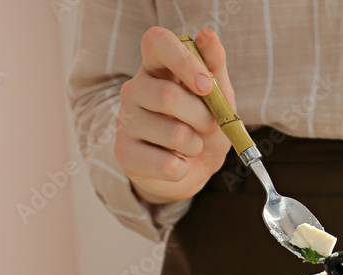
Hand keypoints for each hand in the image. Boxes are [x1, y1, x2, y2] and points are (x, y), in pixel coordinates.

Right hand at [114, 27, 233, 203]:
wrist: (194, 170)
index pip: (156, 42)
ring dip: (195, 145)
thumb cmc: (203, 126)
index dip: (183, 61)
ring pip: (172, 133)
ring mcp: (125, 120)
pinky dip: (184, 169)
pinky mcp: (124, 153)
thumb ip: (215, 66)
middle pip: (167, 96)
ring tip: (192, 146)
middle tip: (210, 126)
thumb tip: (207, 35)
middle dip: (202, 117)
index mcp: (156, 66)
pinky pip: (167, 165)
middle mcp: (135, 89)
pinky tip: (178, 164)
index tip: (206, 85)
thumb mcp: (218, 96)